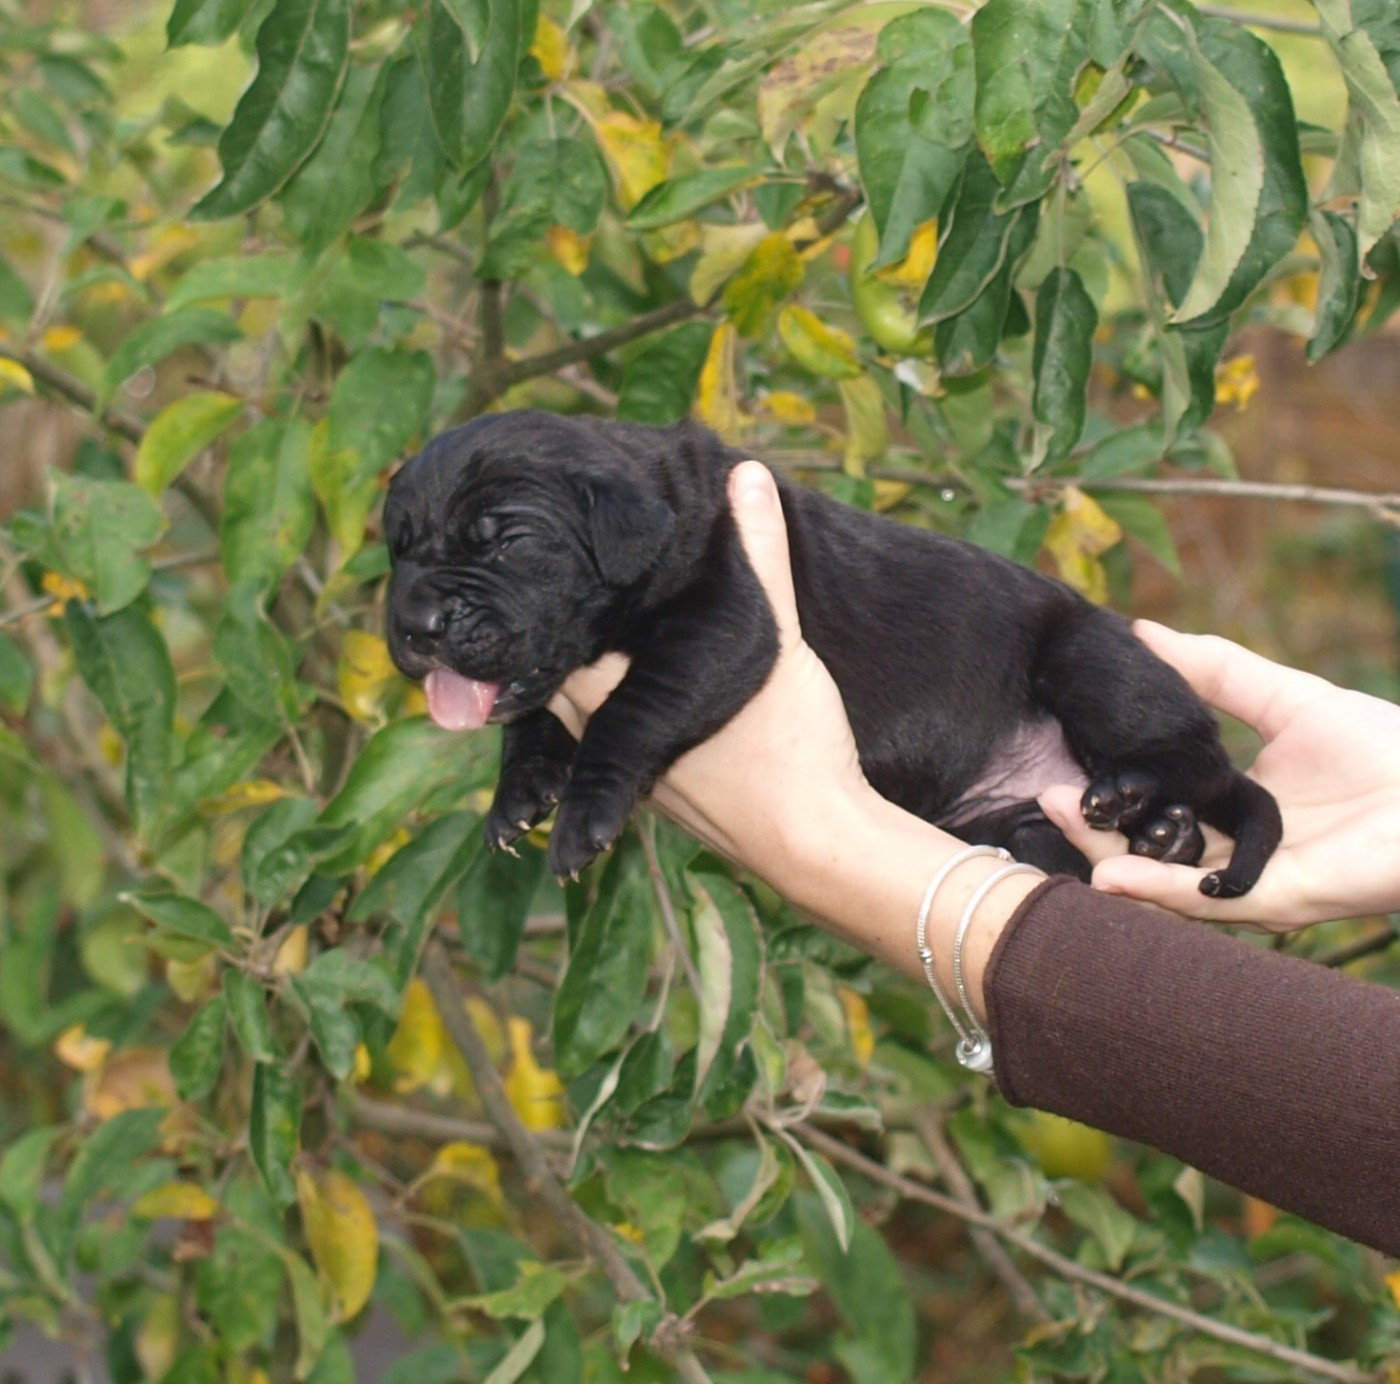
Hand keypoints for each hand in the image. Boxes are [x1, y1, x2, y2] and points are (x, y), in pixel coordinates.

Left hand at [551, 462, 1044, 1005]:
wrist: (817, 844)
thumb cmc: (790, 745)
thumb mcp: (776, 636)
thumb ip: (758, 555)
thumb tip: (744, 476)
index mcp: (614, 697)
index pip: (546, 646)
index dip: (543, 607)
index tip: (544, 568)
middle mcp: (606, 741)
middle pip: (558, 681)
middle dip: (566, 638)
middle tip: (577, 588)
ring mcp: (635, 775)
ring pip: (587, 718)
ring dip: (592, 679)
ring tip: (608, 630)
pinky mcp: (664, 796)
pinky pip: (622, 748)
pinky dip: (624, 713)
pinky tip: (652, 691)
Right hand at [1040, 621, 1399, 929]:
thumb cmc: (1384, 745)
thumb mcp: (1281, 696)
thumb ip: (1213, 670)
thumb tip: (1143, 630)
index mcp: (1230, 812)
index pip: (1153, 809)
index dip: (1108, 792)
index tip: (1061, 762)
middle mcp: (1232, 855)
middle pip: (1144, 850)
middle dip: (1091, 829)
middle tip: (1048, 795)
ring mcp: (1251, 883)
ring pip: (1161, 882)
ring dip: (1106, 857)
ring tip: (1061, 814)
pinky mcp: (1278, 900)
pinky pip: (1206, 900)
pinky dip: (1157, 889)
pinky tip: (1112, 874)